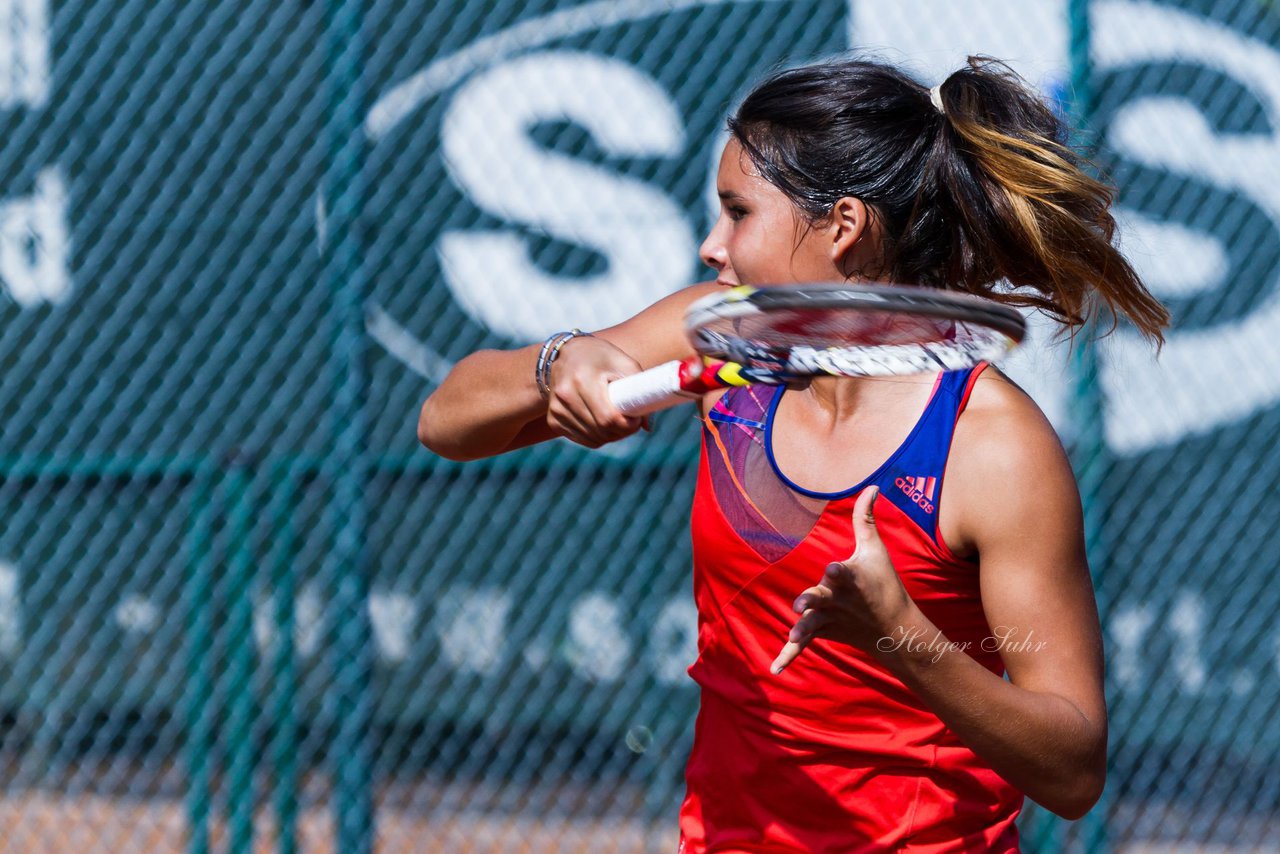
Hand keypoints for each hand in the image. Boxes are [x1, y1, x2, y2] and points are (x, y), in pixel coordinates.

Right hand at [546, 336, 648, 447]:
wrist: (565, 355)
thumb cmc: (601, 357)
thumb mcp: (624, 363)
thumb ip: (640, 390)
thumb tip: (648, 426)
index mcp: (582, 379)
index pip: (608, 418)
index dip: (627, 425)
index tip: (636, 418)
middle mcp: (565, 395)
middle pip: (602, 432)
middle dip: (622, 431)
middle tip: (631, 420)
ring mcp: (556, 409)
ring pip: (594, 440)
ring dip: (611, 436)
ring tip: (617, 418)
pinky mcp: (553, 420)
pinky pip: (583, 440)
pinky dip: (598, 437)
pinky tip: (602, 421)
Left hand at [771, 486, 914, 673]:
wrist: (893, 628)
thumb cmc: (884, 584)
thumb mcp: (876, 550)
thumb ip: (866, 518)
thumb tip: (872, 485)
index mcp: (849, 578)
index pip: (842, 573)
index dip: (838, 572)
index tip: (834, 569)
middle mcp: (838, 599)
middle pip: (821, 599)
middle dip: (813, 601)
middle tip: (801, 605)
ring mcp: (829, 618)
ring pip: (811, 624)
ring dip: (801, 631)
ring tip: (792, 636)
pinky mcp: (822, 632)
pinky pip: (802, 645)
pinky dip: (788, 657)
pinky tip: (774, 670)